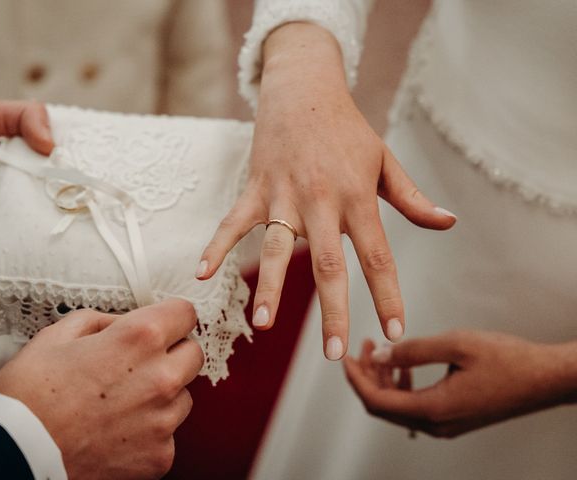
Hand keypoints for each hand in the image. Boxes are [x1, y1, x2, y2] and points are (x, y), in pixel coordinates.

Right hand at [0, 299, 203, 479]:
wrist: (12, 456)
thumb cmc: (28, 394)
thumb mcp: (57, 336)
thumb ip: (101, 321)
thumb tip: (123, 324)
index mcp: (140, 338)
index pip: (185, 313)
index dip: (170, 316)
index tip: (161, 324)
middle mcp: (161, 377)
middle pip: (194, 354)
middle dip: (172, 353)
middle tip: (140, 364)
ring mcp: (163, 420)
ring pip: (184, 396)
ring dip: (163, 394)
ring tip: (122, 402)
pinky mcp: (160, 456)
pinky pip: (168, 434)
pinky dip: (150, 432)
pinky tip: (117, 431)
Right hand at [197, 22, 455, 359]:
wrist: (305, 89)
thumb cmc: (348, 130)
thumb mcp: (385, 160)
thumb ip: (412, 198)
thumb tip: (448, 223)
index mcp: (358, 198)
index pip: (378, 256)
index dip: (388, 296)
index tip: (395, 332)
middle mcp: (322, 201)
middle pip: (328, 264)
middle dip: (332, 310)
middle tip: (333, 352)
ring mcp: (285, 194)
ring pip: (276, 247)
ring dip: (270, 287)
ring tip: (264, 325)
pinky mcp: (256, 187)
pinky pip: (233, 221)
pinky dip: (217, 245)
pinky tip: (204, 273)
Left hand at [344, 331, 576, 437]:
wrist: (546, 379)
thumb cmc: (507, 359)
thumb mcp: (455, 344)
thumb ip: (412, 350)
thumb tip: (379, 354)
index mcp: (433, 409)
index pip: (376, 401)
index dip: (355, 379)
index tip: (344, 357)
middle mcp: (435, 424)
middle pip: (382, 406)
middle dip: (366, 375)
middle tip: (362, 346)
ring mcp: (444, 425)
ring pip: (397, 406)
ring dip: (383, 379)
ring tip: (379, 349)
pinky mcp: (452, 418)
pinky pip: (414, 406)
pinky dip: (402, 385)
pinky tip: (403, 365)